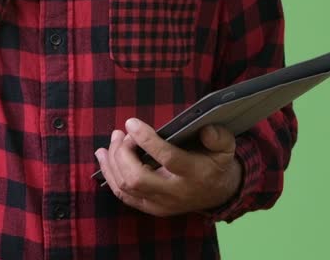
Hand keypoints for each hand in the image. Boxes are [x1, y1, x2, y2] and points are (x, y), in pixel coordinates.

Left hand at [94, 119, 241, 217]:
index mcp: (194, 175)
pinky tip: (104, 156)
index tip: (131, 122)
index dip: (146, 140)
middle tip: (121, 133)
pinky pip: (123, 195)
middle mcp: (175, 194)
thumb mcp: (225, 147)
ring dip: (112, 161)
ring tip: (113, 139)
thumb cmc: (216, 163)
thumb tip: (205, 129)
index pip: (167, 159)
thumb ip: (219, 137)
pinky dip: (109, 175)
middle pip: (137, 177)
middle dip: (122, 153)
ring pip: (125, 187)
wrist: (218, 193)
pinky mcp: (150, 208)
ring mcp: (161, 204)